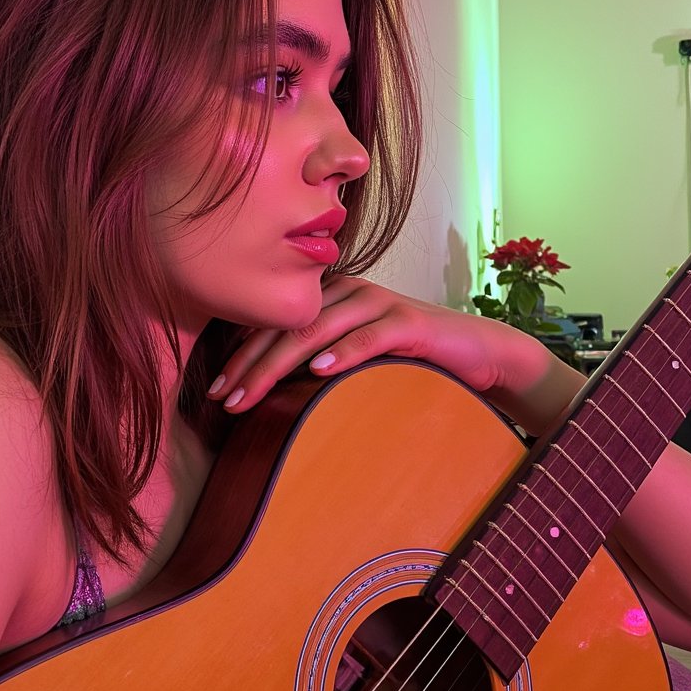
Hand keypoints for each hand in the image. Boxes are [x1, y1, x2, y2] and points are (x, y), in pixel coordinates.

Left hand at [207, 275, 583, 432]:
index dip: (240, 357)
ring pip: (315, 331)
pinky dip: (342, 353)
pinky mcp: (407, 321)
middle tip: (224, 399)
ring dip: (277, 366)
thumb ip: (314, 361)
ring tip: (251, 395)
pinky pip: (369, 336)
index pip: (273, 325)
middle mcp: (346, 291)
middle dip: (250, 366)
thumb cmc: (405, 359)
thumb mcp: (352, 357)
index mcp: (327, 296)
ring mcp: (376, 302)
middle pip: (285, 328)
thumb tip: (264, 390)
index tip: (217, 392)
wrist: (473, 351)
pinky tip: (317, 371)